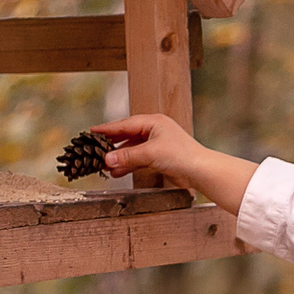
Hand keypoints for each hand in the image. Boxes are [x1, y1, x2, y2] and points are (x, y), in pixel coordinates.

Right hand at [88, 113, 258, 209]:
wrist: (201, 171)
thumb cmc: (181, 156)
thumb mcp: (150, 154)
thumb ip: (127, 156)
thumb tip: (106, 159)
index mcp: (154, 122)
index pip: (125, 124)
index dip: (107, 129)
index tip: (91, 132)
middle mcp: (155, 131)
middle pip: (127, 136)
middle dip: (111, 145)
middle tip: (94, 149)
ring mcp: (158, 145)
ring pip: (132, 150)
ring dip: (119, 158)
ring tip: (104, 165)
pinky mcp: (161, 158)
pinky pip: (139, 160)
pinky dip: (129, 165)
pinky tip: (118, 172)